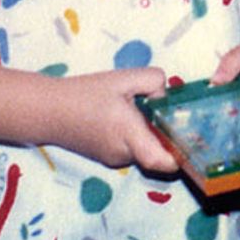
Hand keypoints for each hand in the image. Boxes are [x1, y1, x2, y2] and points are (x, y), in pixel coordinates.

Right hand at [45, 68, 178, 173]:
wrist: (47, 111)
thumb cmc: (85, 93)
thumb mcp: (123, 78)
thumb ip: (153, 81)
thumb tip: (167, 96)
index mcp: (129, 134)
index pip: (161, 161)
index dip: (180, 157)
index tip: (191, 141)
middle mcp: (123, 153)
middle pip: (158, 154)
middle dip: (168, 137)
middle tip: (171, 116)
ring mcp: (114, 160)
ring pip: (145, 152)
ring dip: (150, 136)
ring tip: (142, 112)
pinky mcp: (107, 158)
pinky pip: (131, 151)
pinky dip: (136, 138)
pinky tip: (127, 118)